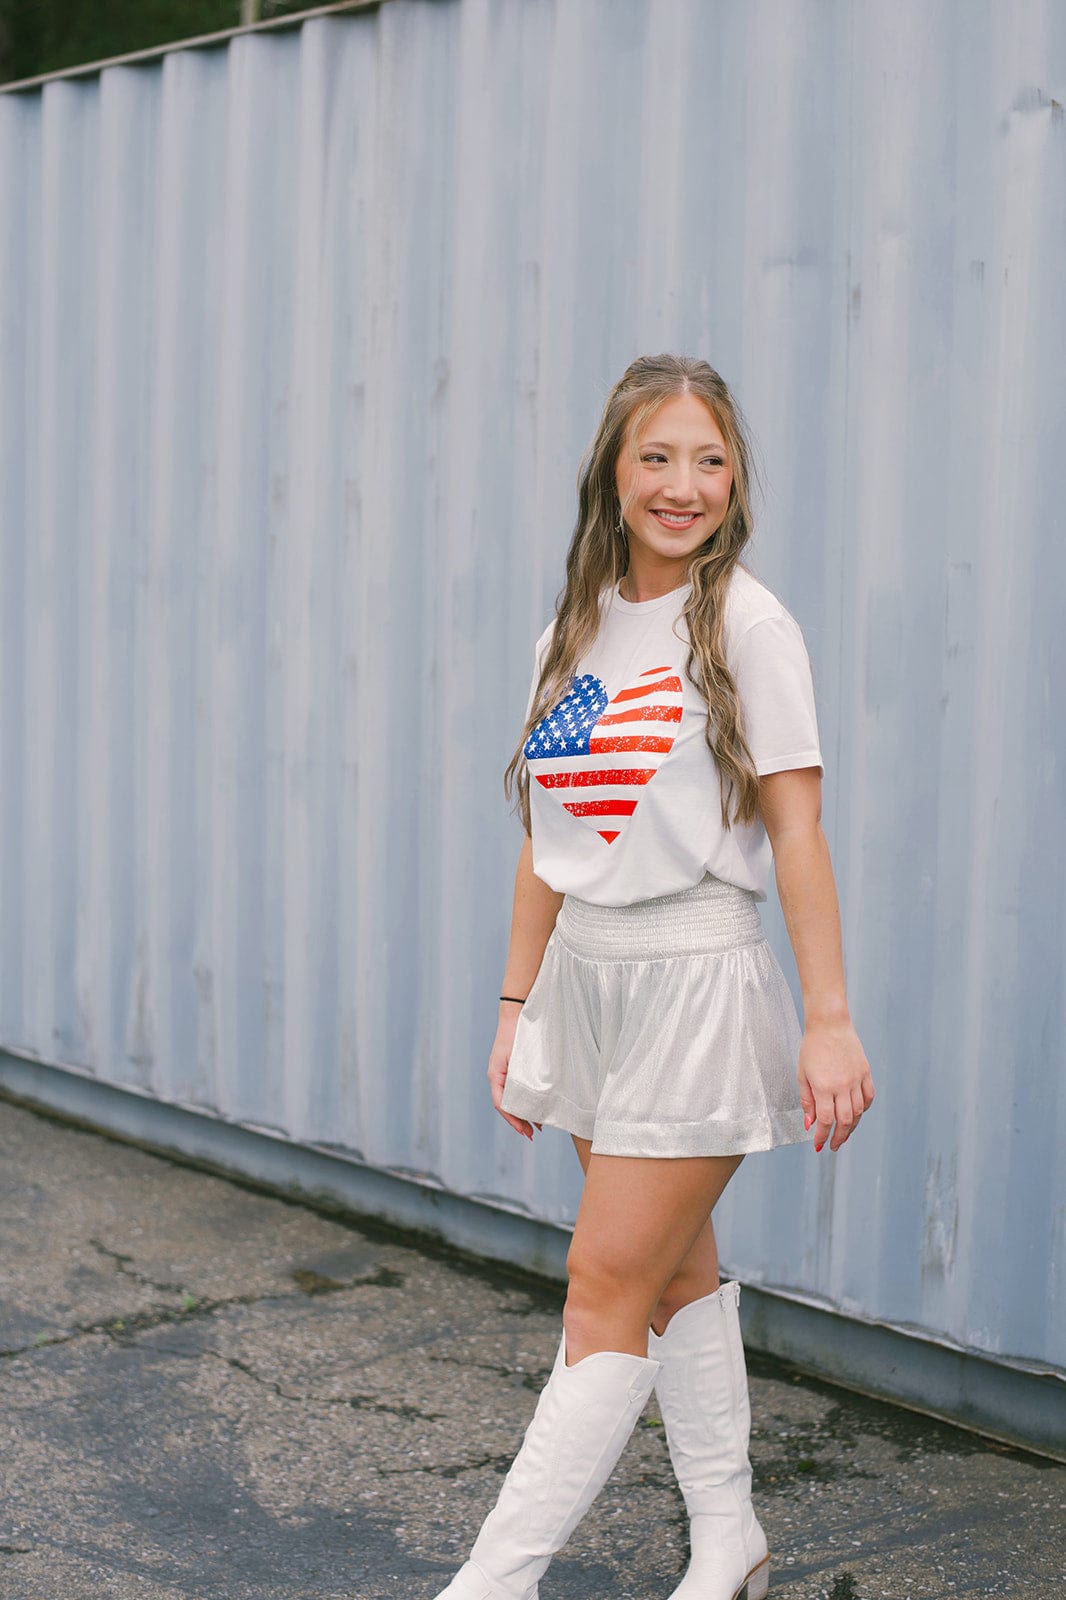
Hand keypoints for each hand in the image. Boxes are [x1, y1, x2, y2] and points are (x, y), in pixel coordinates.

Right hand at [487, 1010, 541, 1140]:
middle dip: (519, 1122)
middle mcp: (498, 1077)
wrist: (516, 1014)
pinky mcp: (514, 1070)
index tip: (524, 1130)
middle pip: (507, 1105)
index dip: (512, 1119)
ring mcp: (505, 1074)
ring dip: (523, 1114)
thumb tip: (529, 1100)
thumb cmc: (516, 1034)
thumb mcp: (516, 1058)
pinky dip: (526, 1101)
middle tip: (531, 1135)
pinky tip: (536, 1107)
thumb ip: (520, 1078)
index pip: (501, 1104)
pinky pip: (517, 1091)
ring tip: (536, 1128)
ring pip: (513, 1099)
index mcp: (495, 1076)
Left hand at [798, 1015, 874, 1152]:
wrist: (830, 1024)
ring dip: (851, 1126)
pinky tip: (856, 1114)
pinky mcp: (865, 1072)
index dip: (822, 1136)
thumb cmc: (812, 1047)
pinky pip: (868, 1097)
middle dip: (839, 1137)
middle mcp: (842, 1085)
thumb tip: (809, 1123)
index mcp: (824, 1086)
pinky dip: (863, 1109)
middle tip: (833, 1146)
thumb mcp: (802, 1074)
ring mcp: (856, 1079)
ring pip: (858, 1112)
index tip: (818, 1144)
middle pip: (845, 1121)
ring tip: (844, 1133)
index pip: (825, 1120)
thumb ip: (807, 1100)